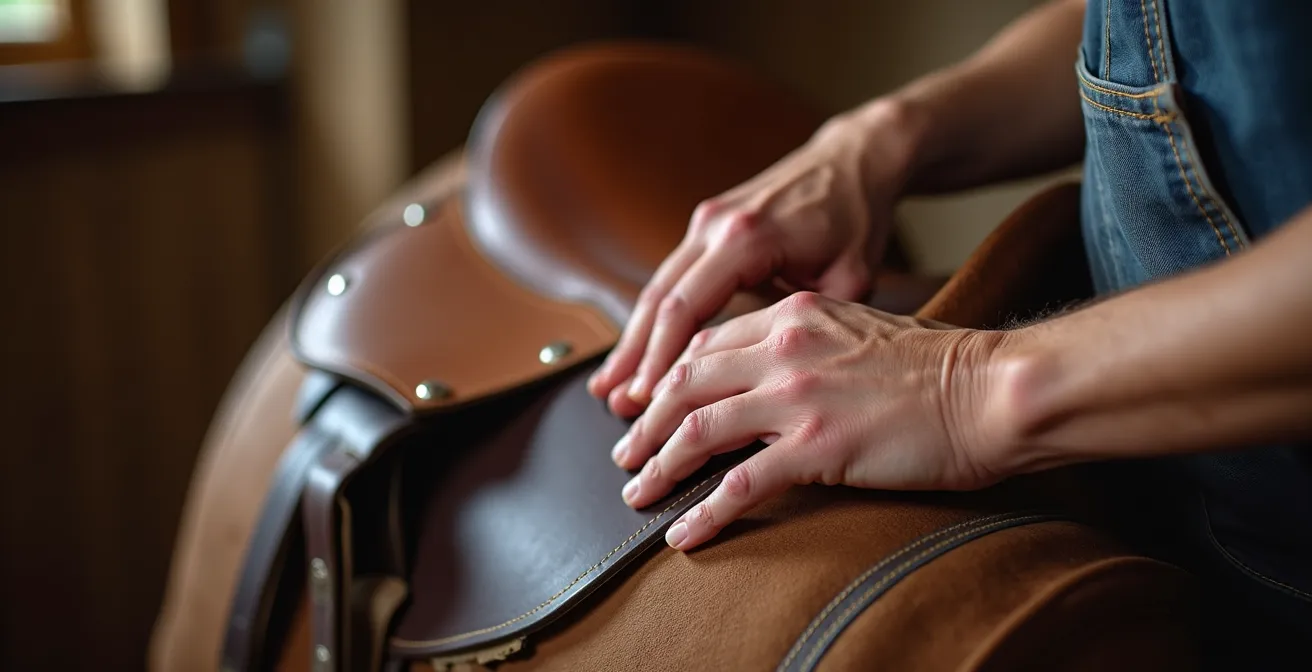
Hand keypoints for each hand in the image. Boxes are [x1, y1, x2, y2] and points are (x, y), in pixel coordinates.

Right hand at [587, 105, 916, 416]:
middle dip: (634, 356)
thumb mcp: (851, 277)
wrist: (853, 160)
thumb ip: (812, 327)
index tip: (647, 401)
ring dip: (634, 340)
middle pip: (659, 299)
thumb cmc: (857, 218)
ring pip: (658, 288)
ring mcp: (707, 222)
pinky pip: (673, 277)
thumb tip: (782, 381)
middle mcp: (716, 225)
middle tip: (615, 405)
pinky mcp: (708, 227)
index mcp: (748, 237)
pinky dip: (654, 318)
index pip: (687, 307)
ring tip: (609, 388)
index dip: (663, 359)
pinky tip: (639, 352)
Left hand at [609, 292, 1005, 550]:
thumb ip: (809, 343)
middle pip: (685, 383)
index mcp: (793, 315)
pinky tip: (685, 532)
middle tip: (626, 452)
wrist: (990, 390)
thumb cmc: (937, 368)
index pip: (706, 345)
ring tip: (638, 491)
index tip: (649, 405)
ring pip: (696, 431)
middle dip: (646, 422)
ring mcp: (796, 396)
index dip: (668, 378)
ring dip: (657, 466)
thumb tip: (771, 375)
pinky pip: (738, 484)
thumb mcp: (859, 331)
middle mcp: (783, 347)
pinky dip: (703, 512)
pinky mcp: (816, 446)